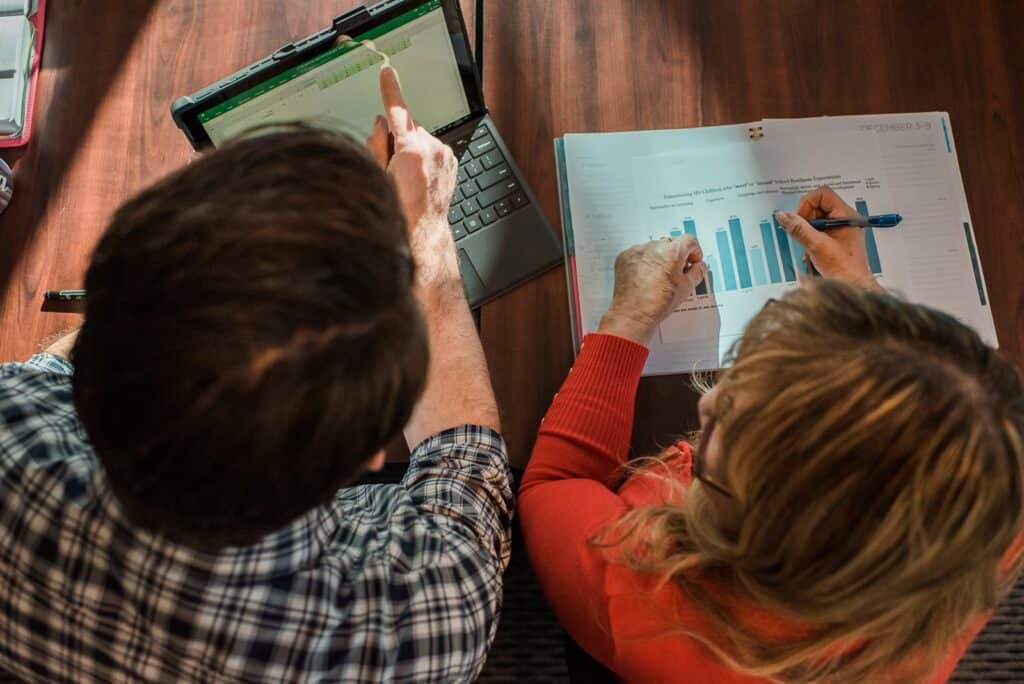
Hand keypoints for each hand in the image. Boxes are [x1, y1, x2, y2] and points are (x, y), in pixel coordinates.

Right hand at [367, 66, 459, 292]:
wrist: (423, 232)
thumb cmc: (398, 209)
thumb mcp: (378, 175)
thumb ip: (377, 144)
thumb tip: (379, 123)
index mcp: (411, 151)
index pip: (397, 111)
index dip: (390, 90)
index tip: (387, 73)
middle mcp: (432, 149)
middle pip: (408, 128)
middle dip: (398, 139)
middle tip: (391, 166)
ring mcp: (445, 155)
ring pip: (421, 139)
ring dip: (412, 150)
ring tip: (407, 178)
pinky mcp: (452, 161)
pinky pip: (433, 149)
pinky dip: (425, 157)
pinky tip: (420, 178)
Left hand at [597, 236, 706, 344]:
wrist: (633, 314)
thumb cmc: (656, 303)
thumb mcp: (686, 288)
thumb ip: (698, 272)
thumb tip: (699, 267)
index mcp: (672, 251)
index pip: (690, 241)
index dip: (694, 252)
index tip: (692, 261)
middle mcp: (654, 247)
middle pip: (671, 244)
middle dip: (676, 257)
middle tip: (676, 274)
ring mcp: (637, 251)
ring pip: (654, 249)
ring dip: (659, 259)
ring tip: (658, 279)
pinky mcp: (625, 257)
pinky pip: (639, 254)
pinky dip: (643, 263)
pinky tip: (646, 278)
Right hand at [774, 185, 882, 291]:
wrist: (854, 286)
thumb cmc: (844, 269)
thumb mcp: (816, 246)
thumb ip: (798, 229)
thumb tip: (783, 216)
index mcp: (846, 215)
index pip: (822, 194)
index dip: (807, 204)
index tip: (800, 220)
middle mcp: (845, 218)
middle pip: (818, 205)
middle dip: (806, 219)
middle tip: (803, 234)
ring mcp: (842, 228)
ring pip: (817, 218)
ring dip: (808, 231)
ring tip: (809, 246)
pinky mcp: (838, 237)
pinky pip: (820, 229)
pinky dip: (812, 238)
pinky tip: (812, 251)